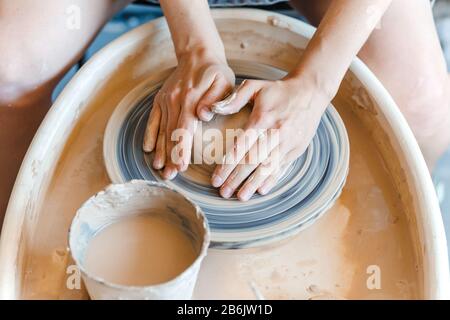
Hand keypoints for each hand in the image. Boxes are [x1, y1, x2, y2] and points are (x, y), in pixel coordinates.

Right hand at [143, 49, 234, 178]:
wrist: (197, 55)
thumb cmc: (215, 72)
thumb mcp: (222, 81)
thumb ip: (215, 98)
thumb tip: (202, 113)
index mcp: (190, 98)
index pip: (184, 129)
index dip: (182, 149)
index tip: (181, 166)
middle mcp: (174, 100)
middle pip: (171, 134)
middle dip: (170, 157)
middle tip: (170, 176)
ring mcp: (165, 100)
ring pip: (161, 130)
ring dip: (160, 150)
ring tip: (160, 169)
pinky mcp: (160, 100)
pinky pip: (153, 120)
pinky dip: (150, 135)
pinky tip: (148, 150)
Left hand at [208, 77, 332, 200]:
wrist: (311, 91)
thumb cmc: (278, 90)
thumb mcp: (255, 86)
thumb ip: (234, 98)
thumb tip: (213, 109)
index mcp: (262, 118)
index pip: (241, 147)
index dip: (227, 165)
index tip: (216, 179)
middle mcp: (275, 133)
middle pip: (252, 161)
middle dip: (236, 179)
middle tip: (223, 193)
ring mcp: (287, 143)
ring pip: (267, 167)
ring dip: (253, 184)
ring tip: (240, 197)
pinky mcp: (296, 149)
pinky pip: (282, 167)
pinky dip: (271, 179)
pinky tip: (261, 190)